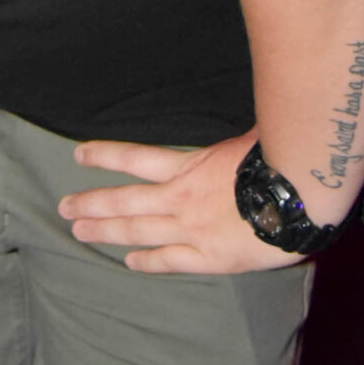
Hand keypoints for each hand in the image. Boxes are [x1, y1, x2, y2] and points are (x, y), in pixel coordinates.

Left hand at [58, 134, 302, 274]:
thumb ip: (240, 127)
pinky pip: (171, 261)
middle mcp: (181, 199)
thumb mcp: (251, 134)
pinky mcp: (210, 259)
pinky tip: (129, 262)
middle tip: (64, 208)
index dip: (105, 156)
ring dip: (106, 232)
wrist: (299, 201)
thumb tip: (253, 102)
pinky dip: (148, 262)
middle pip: (125, 201)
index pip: (135, 159)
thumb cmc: (281, 162)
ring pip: (137, 231)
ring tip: (78, 231)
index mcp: (189, 167)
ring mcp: (192, 231)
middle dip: (92, 203)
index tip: (79, 156)